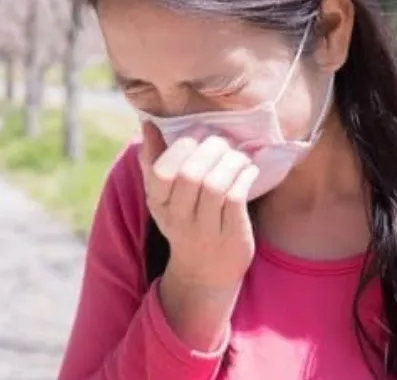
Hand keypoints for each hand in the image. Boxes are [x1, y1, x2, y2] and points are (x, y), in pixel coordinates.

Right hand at [139, 121, 258, 288]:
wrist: (204, 272)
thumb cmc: (184, 220)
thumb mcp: (162, 196)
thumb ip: (153, 159)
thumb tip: (148, 123)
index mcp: (158, 203)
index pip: (162, 172)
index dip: (181, 148)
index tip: (198, 134)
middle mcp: (178, 218)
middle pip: (191, 175)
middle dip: (211, 149)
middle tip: (223, 141)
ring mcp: (205, 230)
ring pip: (216, 186)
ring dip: (231, 161)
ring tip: (238, 155)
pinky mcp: (232, 237)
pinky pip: (237, 198)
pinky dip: (244, 177)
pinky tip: (248, 170)